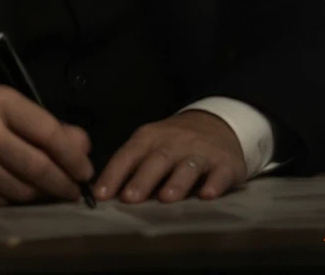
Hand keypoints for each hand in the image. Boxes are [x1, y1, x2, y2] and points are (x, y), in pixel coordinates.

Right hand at [0, 84, 93, 204]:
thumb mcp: (13, 110)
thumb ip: (49, 125)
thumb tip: (83, 147)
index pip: (47, 132)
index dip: (72, 155)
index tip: (85, 170)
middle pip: (38, 165)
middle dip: (64, 181)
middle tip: (76, 189)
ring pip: (23, 189)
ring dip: (44, 194)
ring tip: (54, 190)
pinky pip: (5, 201)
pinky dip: (22, 201)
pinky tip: (28, 194)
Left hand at [94, 109, 246, 203]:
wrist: (217, 125)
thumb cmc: (176, 143)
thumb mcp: (151, 145)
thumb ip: (131, 166)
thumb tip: (104, 194)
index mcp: (151, 137)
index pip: (128, 154)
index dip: (114, 174)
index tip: (100, 194)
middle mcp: (175, 142)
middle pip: (157, 160)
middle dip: (142, 179)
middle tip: (130, 198)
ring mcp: (200, 152)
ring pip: (187, 166)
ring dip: (176, 182)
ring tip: (166, 199)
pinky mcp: (224, 163)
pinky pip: (219, 174)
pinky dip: (214, 184)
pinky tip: (207, 195)